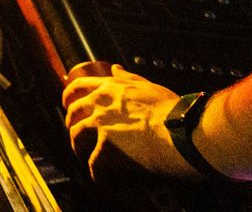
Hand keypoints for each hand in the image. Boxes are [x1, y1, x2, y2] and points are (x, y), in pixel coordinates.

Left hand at [62, 63, 196, 181]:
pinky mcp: (106, 149)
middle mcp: (100, 103)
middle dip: (72, 124)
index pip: (79, 86)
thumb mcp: (149, 86)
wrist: (184, 131)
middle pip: (73, 113)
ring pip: (77, 137)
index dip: (69, 96)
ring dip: (81, 150)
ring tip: (91, 160)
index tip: (67, 104)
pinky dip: (99, 177)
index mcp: (111, 88)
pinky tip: (107, 183)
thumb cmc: (174, 110)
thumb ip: (128, 78)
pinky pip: (94, 166)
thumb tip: (115, 69)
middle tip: (79, 135)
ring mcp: (101, 126)